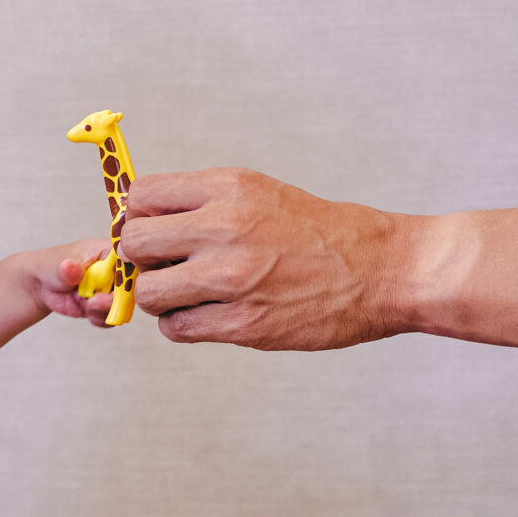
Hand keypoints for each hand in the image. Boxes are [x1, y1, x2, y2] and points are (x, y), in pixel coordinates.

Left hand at [28, 239, 122, 324]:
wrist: (40, 285)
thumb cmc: (50, 265)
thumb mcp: (57, 264)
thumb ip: (67, 269)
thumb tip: (70, 267)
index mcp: (108, 252)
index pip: (130, 260)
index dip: (129, 273)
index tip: (116, 284)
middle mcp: (115, 271)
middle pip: (131, 285)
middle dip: (117, 298)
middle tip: (97, 301)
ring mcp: (110, 289)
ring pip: (123, 304)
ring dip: (106, 309)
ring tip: (87, 306)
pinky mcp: (104, 305)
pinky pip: (112, 316)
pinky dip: (101, 318)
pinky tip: (87, 312)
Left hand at [121, 168, 413, 349]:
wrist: (383, 269)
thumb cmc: (323, 233)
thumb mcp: (260, 194)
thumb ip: (204, 205)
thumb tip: (142, 223)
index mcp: (229, 188)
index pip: (140, 196)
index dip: (140, 218)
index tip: (157, 232)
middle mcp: (225, 227)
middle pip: (134, 244)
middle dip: (144, 259)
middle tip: (169, 266)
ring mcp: (232, 278)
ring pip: (148, 293)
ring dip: (162, 298)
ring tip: (192, 294)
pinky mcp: (244, 323)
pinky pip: (176, 328)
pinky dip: (184, 325)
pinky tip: (211, 315)